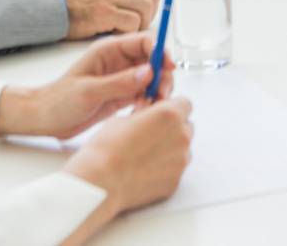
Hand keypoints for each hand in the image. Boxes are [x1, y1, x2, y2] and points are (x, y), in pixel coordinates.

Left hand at [0, 33, 174, 139]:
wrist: (46, 119)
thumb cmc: (59, 101)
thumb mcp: (89, 91)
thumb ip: (119, 82)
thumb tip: (149, 72)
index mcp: (110, 50)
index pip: (145, 42)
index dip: (160, 51)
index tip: (169, 67)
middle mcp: (119, 61)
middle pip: (154, 60)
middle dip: (163, 76)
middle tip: (161, 95)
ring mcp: (123, 78)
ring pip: (153, 78)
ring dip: (158, 91)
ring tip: (150, 107)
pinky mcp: (123, 95)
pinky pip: (146, 94)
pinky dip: (150, 103)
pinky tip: (143, 113)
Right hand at [58, 0, 160, 37]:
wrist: (44, 4)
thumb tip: (127, 0)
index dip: (147, 2)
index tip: (141, 13)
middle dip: (150, 13)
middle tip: (138, 24)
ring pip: (146, 7)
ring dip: (140, 23)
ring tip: (125, 30)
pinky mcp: (104, 12)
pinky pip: (133, 22)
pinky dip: (128, 31)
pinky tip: (114, 33)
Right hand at [65, 98, 192, 215]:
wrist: (100, 182)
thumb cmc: (107, 147)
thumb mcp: (124, 118)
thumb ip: (145, 113)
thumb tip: (150, 111)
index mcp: (170, 114)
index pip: (185, 104)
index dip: (172, 107)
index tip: (160, 113)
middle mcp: (182, 137)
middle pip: (186, 126)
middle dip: (173, 128)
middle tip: (151, 134)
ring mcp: (180, 162)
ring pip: (183, 149)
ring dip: (171, 148)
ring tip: (146, 155)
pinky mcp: (175, 182)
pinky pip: (175, 169)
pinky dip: (165, 168)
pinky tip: (145, 170)